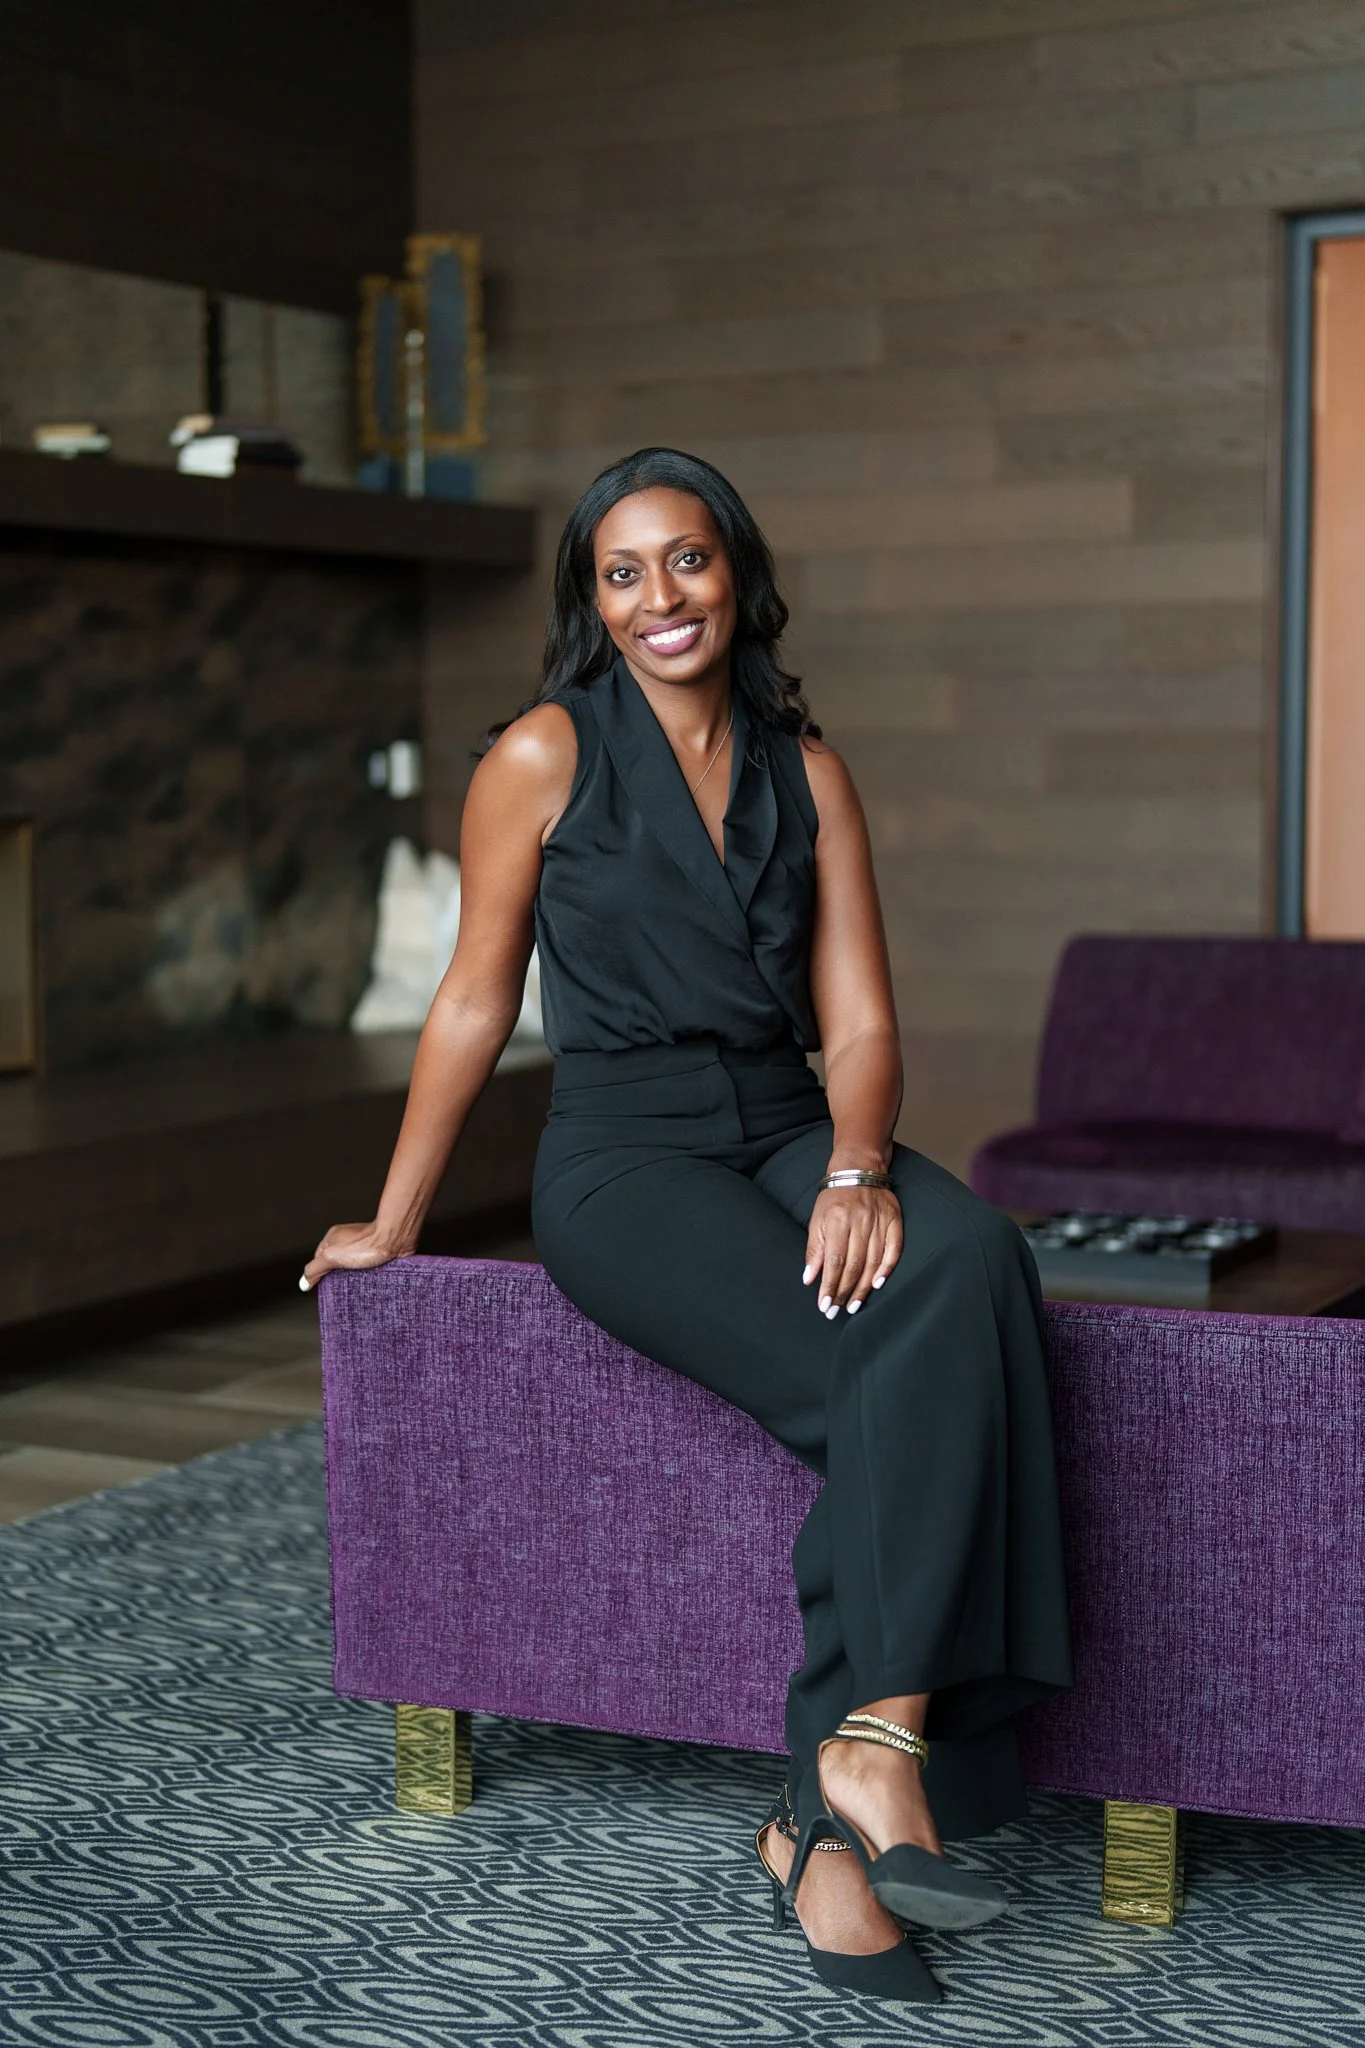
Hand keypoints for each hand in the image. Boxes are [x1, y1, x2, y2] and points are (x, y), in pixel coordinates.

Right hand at [300, 1221, 411, 1291]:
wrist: (395, 1239)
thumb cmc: (366, 1243)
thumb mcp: (332, 1258)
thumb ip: (315, 1269)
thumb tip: (303, 1283)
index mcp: (334, 1237)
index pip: (319, 1259)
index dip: (320, 1273)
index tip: (324, 1285)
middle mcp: (348, 1240)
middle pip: (337, 1264)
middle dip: (338, 1276)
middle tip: (341, 1288)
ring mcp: (364, 1246)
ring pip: (354, 1266)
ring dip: (355, 1277)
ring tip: (357, 1286)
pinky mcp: (378, 1253)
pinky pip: (369, 1267)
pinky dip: (369, 1275)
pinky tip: (370, 1282)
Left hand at [802, 1185, 901, 1317]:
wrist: (859, 1168)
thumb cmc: (834, 1196)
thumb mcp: (817, 1219)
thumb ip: (814, 1250)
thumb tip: (809, 1279)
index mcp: (838, 1220)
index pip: (834, 1261)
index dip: (830, 1286)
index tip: (825, 1305)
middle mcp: (860, 1221)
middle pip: (854, 1265)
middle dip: (844, 1291)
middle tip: (837, 1310)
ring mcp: (880, 1221)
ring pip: (873, 1261)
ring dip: (863, 1287)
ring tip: (854, 1305)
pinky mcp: (895, 1220)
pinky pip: (894, 1249)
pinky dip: (887, 1268)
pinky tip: (878, 1284)